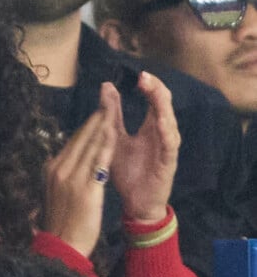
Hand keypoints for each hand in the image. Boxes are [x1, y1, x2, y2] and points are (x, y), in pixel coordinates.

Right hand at [43, 97, 116, 256]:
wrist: (62, 248)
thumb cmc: (62, 224)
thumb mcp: (56, 193)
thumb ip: (62, 174)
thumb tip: (68, 159)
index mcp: (53, 169)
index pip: (73, 141)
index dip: (88, 125)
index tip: (99, 111)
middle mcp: (60, 169)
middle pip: (81, 138)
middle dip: (95, 118)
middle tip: (108, 99)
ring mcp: (71, 179)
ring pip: (89, 145)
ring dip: (101, 125)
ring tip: (112, 108)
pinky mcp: (85, 189)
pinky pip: (98, 162)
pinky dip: (105, 145)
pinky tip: (114, 132)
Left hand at [106, 72, 179, 222]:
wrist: (135, 203)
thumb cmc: (127, 172)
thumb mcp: (115, 139)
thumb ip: (112, 114)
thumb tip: (106, 86)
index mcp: (150, 126)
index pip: (155, 98)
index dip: (149, 85)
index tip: (138, 74)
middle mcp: (162, 134)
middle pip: (164, 105)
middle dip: (156, 89)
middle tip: (144, 76)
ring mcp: (167, 148)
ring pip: (168, 121)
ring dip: (161, 105)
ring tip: (153, 91)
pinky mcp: (168, 163)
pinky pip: (169, 145)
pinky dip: (165, 132)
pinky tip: (160, 121)